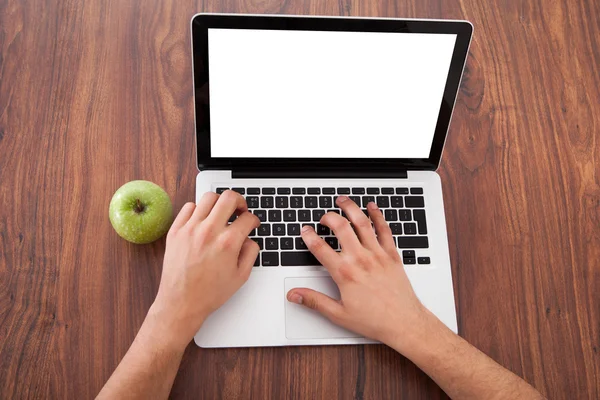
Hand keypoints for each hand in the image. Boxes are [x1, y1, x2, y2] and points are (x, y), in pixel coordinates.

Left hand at [149, 190, 259, 348]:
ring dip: (219, 203)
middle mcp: (209, 232)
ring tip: (221, 212)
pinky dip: (198, 210)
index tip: (252, 223)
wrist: (181, 303)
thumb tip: (250, 239)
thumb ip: (251, 253)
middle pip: (229, 197)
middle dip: (239, 201)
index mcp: (228, 243)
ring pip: (208, 197)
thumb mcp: (241, 276)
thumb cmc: (209, 293)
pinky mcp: (175, 231)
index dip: (254, 220)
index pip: (247, 218)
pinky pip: (188, 207)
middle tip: (239, 209)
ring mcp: (190, 229)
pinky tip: (202, 220)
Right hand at [286, 196, 431, 350]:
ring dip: (351, 208)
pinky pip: (384, 230)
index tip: (305, 230)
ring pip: (362, 223)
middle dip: (329, 217)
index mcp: (345, 273)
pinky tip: (372, 207)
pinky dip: (377, 216)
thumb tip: (295, 295)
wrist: (403, 323)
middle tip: (323, 217)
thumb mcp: (338, 314)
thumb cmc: (374, 320)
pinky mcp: (392, 255)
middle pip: (341, 228)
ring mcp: (377, 255)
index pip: (320, 248)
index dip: (309, 236)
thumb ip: (314, 301)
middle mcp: (361, 260)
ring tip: (342, 200)